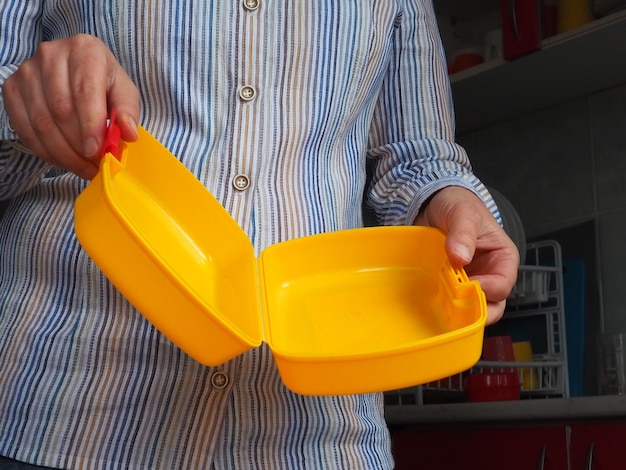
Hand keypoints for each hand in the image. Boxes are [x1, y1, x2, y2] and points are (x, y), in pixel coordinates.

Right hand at [2, 34, 139, 179]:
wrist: (75, 69)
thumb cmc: (103, 81)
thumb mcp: (124, 91)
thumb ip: (128, 111)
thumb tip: (128, 134)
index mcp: (85, 50)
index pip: (85, 93)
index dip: (90, 127)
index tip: (95, 152)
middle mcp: (51, 55)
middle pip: (61, 111)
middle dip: (78, 146)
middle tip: (93, 166)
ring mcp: (27, 70)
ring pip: (41, 123)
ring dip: (62, 153)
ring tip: (82, 167)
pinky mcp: (12, 88)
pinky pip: (24, 127)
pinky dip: (44, 150)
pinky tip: (62, 159)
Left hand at [414, 186, 519, 323]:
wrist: (432, 201)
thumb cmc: (458, 204)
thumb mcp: (463, 213)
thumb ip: (463, 233)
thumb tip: (460, 257)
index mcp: (502, 258)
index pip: (502, 284)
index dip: (487, 290)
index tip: (466, 287)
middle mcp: (489, 274)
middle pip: (492, 306)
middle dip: (476, 311)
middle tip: (455, 307)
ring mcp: (469, 281)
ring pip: (471, 308)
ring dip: (457, 310)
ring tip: (441, 304)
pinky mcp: (449, 284)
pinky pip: (450, 302)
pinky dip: (442, 305)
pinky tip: (430, 301)